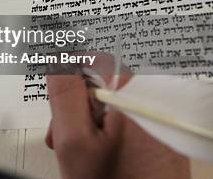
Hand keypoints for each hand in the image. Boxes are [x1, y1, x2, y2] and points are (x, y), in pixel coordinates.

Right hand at [45, 73, 189, 178]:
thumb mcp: (73, 139)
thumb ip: (64, 94)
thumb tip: (57, 59)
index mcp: (132, 93)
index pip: (90, 61)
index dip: (67, 83)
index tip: (59, 106)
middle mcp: (150, 101)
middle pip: (100, 85)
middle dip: (76, 108)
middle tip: (65, 137)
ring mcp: (155, 119)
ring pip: (110, 105)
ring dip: (89, 124)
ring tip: (81, 153)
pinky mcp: (158, 135)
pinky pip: (125, 121)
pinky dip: (107, 135)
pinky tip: (99, 156)